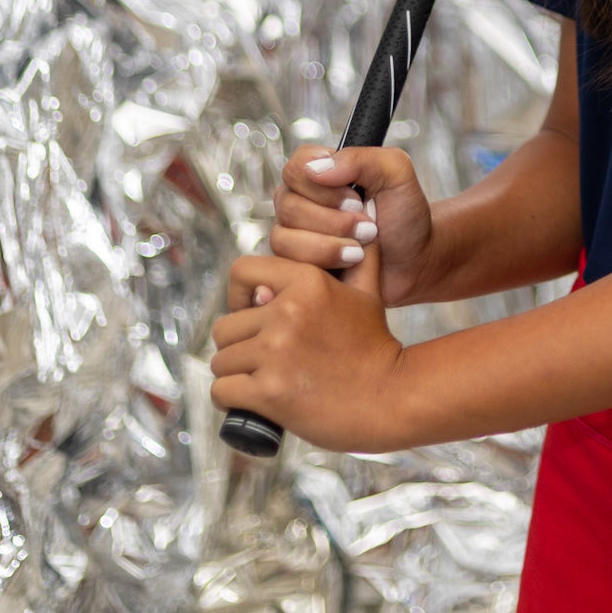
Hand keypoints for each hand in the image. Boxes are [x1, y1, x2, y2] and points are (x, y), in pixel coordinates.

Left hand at [209, 246, 410, 452]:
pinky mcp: (270, 391)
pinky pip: (222, 391)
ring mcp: (276, 352)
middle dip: (238, 345)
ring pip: (221, 360)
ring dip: (235, 375)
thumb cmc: (374, 346)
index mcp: (306, 281)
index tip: (251, 316)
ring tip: (261, 381)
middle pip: (225, 326)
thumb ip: (360, 254)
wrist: (390, 397)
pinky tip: (252, 402)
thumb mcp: (369, 292)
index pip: (241, 273)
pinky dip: (232, 400)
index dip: (238, 296)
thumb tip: (367, 210)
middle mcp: (287, 311)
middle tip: (262, 360)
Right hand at [271, 138, 438, 306]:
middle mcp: (300, 199)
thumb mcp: (396, 174)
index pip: (297, 166)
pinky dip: (324, 262)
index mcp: (320, 171)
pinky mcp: (295, 264)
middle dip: (333, 219)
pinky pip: (288, 264)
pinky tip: (350, 262)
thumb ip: (361, 159)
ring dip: (330, 243)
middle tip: (368, 226)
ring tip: (362, 246)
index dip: (323, 185)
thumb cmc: (405, 215)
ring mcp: (294, 233)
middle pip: (288, 204)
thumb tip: (317, 169)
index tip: (356, 197)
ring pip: (284, 237)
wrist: (414, 261)